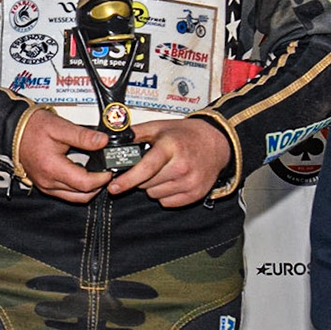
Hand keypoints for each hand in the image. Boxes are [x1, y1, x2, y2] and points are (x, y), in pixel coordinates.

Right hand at [15, 107, 110, 202]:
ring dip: (89, 190)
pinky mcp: (44, 185)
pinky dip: (77, 189)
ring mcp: (45, 186)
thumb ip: (82, 135)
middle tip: (106, 173)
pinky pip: (65, 194)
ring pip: (74, 198)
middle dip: (98, 186)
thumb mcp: (59, 126)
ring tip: (97, 175)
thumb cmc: (32, 128)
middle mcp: (48, 182)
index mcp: (52, 168)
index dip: (101, 179)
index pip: (85, 183)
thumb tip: (103, 141)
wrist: (13, 131)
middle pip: (81, 195)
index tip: (109, 170)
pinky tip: (83, 176)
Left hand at [108, 117, 230, 207]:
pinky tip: (172, 180)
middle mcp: (182, 166)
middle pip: (146, 184)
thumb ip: (136, 134)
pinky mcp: (195, 194)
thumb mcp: (160, 127)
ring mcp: (190, 182)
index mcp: (171, 147)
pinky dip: (165, 194)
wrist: (216, 143)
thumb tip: (114, 142)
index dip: (127, 179)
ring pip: (154, 195)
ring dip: (152, 186)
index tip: (114, 186)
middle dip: (140, 177)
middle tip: (149, 166)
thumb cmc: (187, 135)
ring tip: (162, 171)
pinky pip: (167, 202)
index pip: (145, 168)